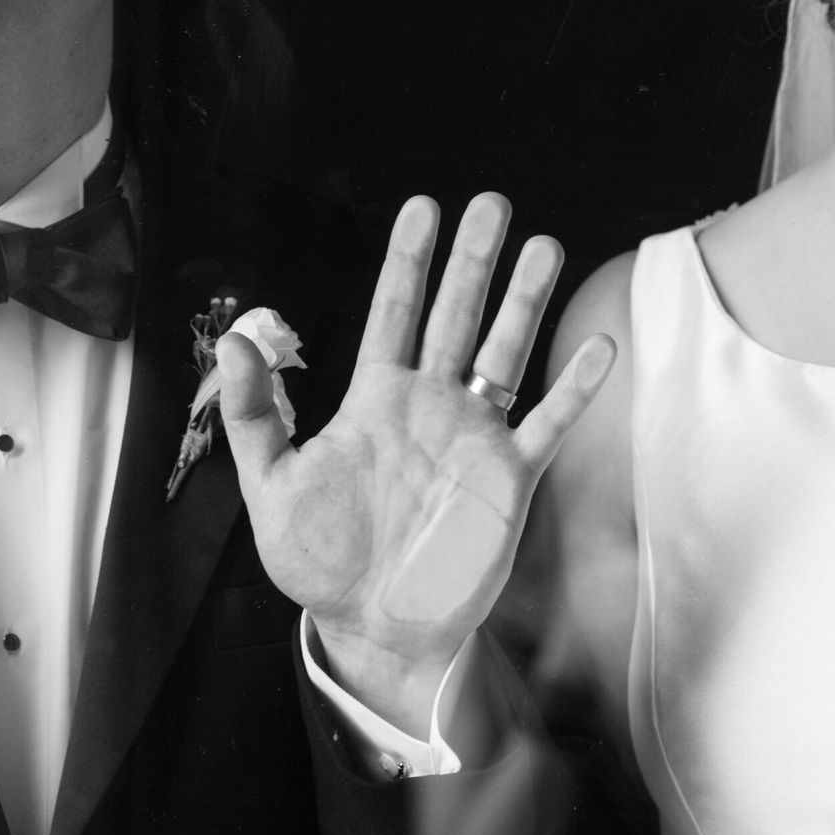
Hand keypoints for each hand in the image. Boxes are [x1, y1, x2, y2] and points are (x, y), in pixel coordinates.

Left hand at [218, 193, 614, 730]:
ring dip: (525, 304)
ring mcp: (474, 439)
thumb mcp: (271, 489)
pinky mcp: (508, 480)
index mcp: (375, 400)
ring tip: (545, 247)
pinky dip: (573, 389)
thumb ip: (256, 416)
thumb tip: (236, 343)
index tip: (423, 207)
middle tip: (493, 202)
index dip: (408, 261)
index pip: (394, 313)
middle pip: (456, 317)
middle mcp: (430, 406)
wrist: (374, 631)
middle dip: (474, 261)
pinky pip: (546, 424)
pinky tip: (598, 348)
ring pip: (505, 355)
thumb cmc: (322, 561)